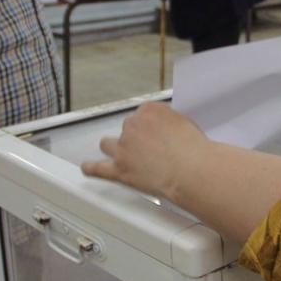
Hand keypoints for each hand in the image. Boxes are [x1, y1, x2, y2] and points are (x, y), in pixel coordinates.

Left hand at [81, 102, 208, 200]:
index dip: (150, 126)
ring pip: (108, 144)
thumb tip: (166, 129)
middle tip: (150, 149)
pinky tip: (87, 167)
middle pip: (127, 128)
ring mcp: (123, 148)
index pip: (142, 114)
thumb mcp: (185, 123)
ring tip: (121, 154)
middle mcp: (132, 126)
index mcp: (149, 111)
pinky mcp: (119, 169)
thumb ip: (168, 122)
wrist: (190, 170)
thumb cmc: (192, 148)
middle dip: (136, 138)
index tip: (155, 133)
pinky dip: (91, 168)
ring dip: (114, 148)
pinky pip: (99, 168)